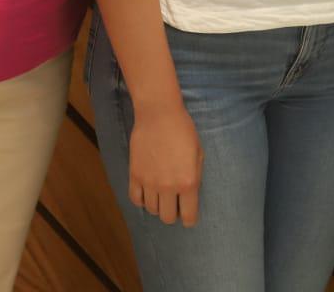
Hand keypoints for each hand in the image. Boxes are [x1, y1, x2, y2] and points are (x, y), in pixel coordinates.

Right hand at [127, 102, 201, 226]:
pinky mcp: (134, 176)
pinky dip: (142, 200)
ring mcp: (149, 183)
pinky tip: (147, 193)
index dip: (190, 219)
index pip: (189, 216)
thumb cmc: (184, 130)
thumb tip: (189, 194)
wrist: (159, 115)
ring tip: (162, 196)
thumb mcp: (198, 153)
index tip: (189, 217)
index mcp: (188, 182)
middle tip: (176, 205)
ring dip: (158, 206)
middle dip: (174, 214)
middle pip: (168, 217)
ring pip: (151, 210)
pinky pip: (136, 199)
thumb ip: (195, 177)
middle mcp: (168, 187)